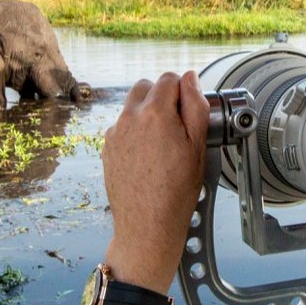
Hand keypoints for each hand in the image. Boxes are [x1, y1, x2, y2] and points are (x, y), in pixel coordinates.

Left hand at [100, 71, 208, 292]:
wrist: (147, 225)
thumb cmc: (176, 192)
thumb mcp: (198, 146)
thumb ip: (196, 106)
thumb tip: (191, 78)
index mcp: (154, 114)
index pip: (169, 79)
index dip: (183, 91)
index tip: (189, 109)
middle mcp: (129, 118)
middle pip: (146, 86)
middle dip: (162, 97)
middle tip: (177, 124)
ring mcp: (115, 133)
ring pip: (132, 106)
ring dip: (147, 113)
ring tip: (163, 143)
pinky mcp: (107, 147)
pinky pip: (123, 126)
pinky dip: (135, 131)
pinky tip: (148, 156)